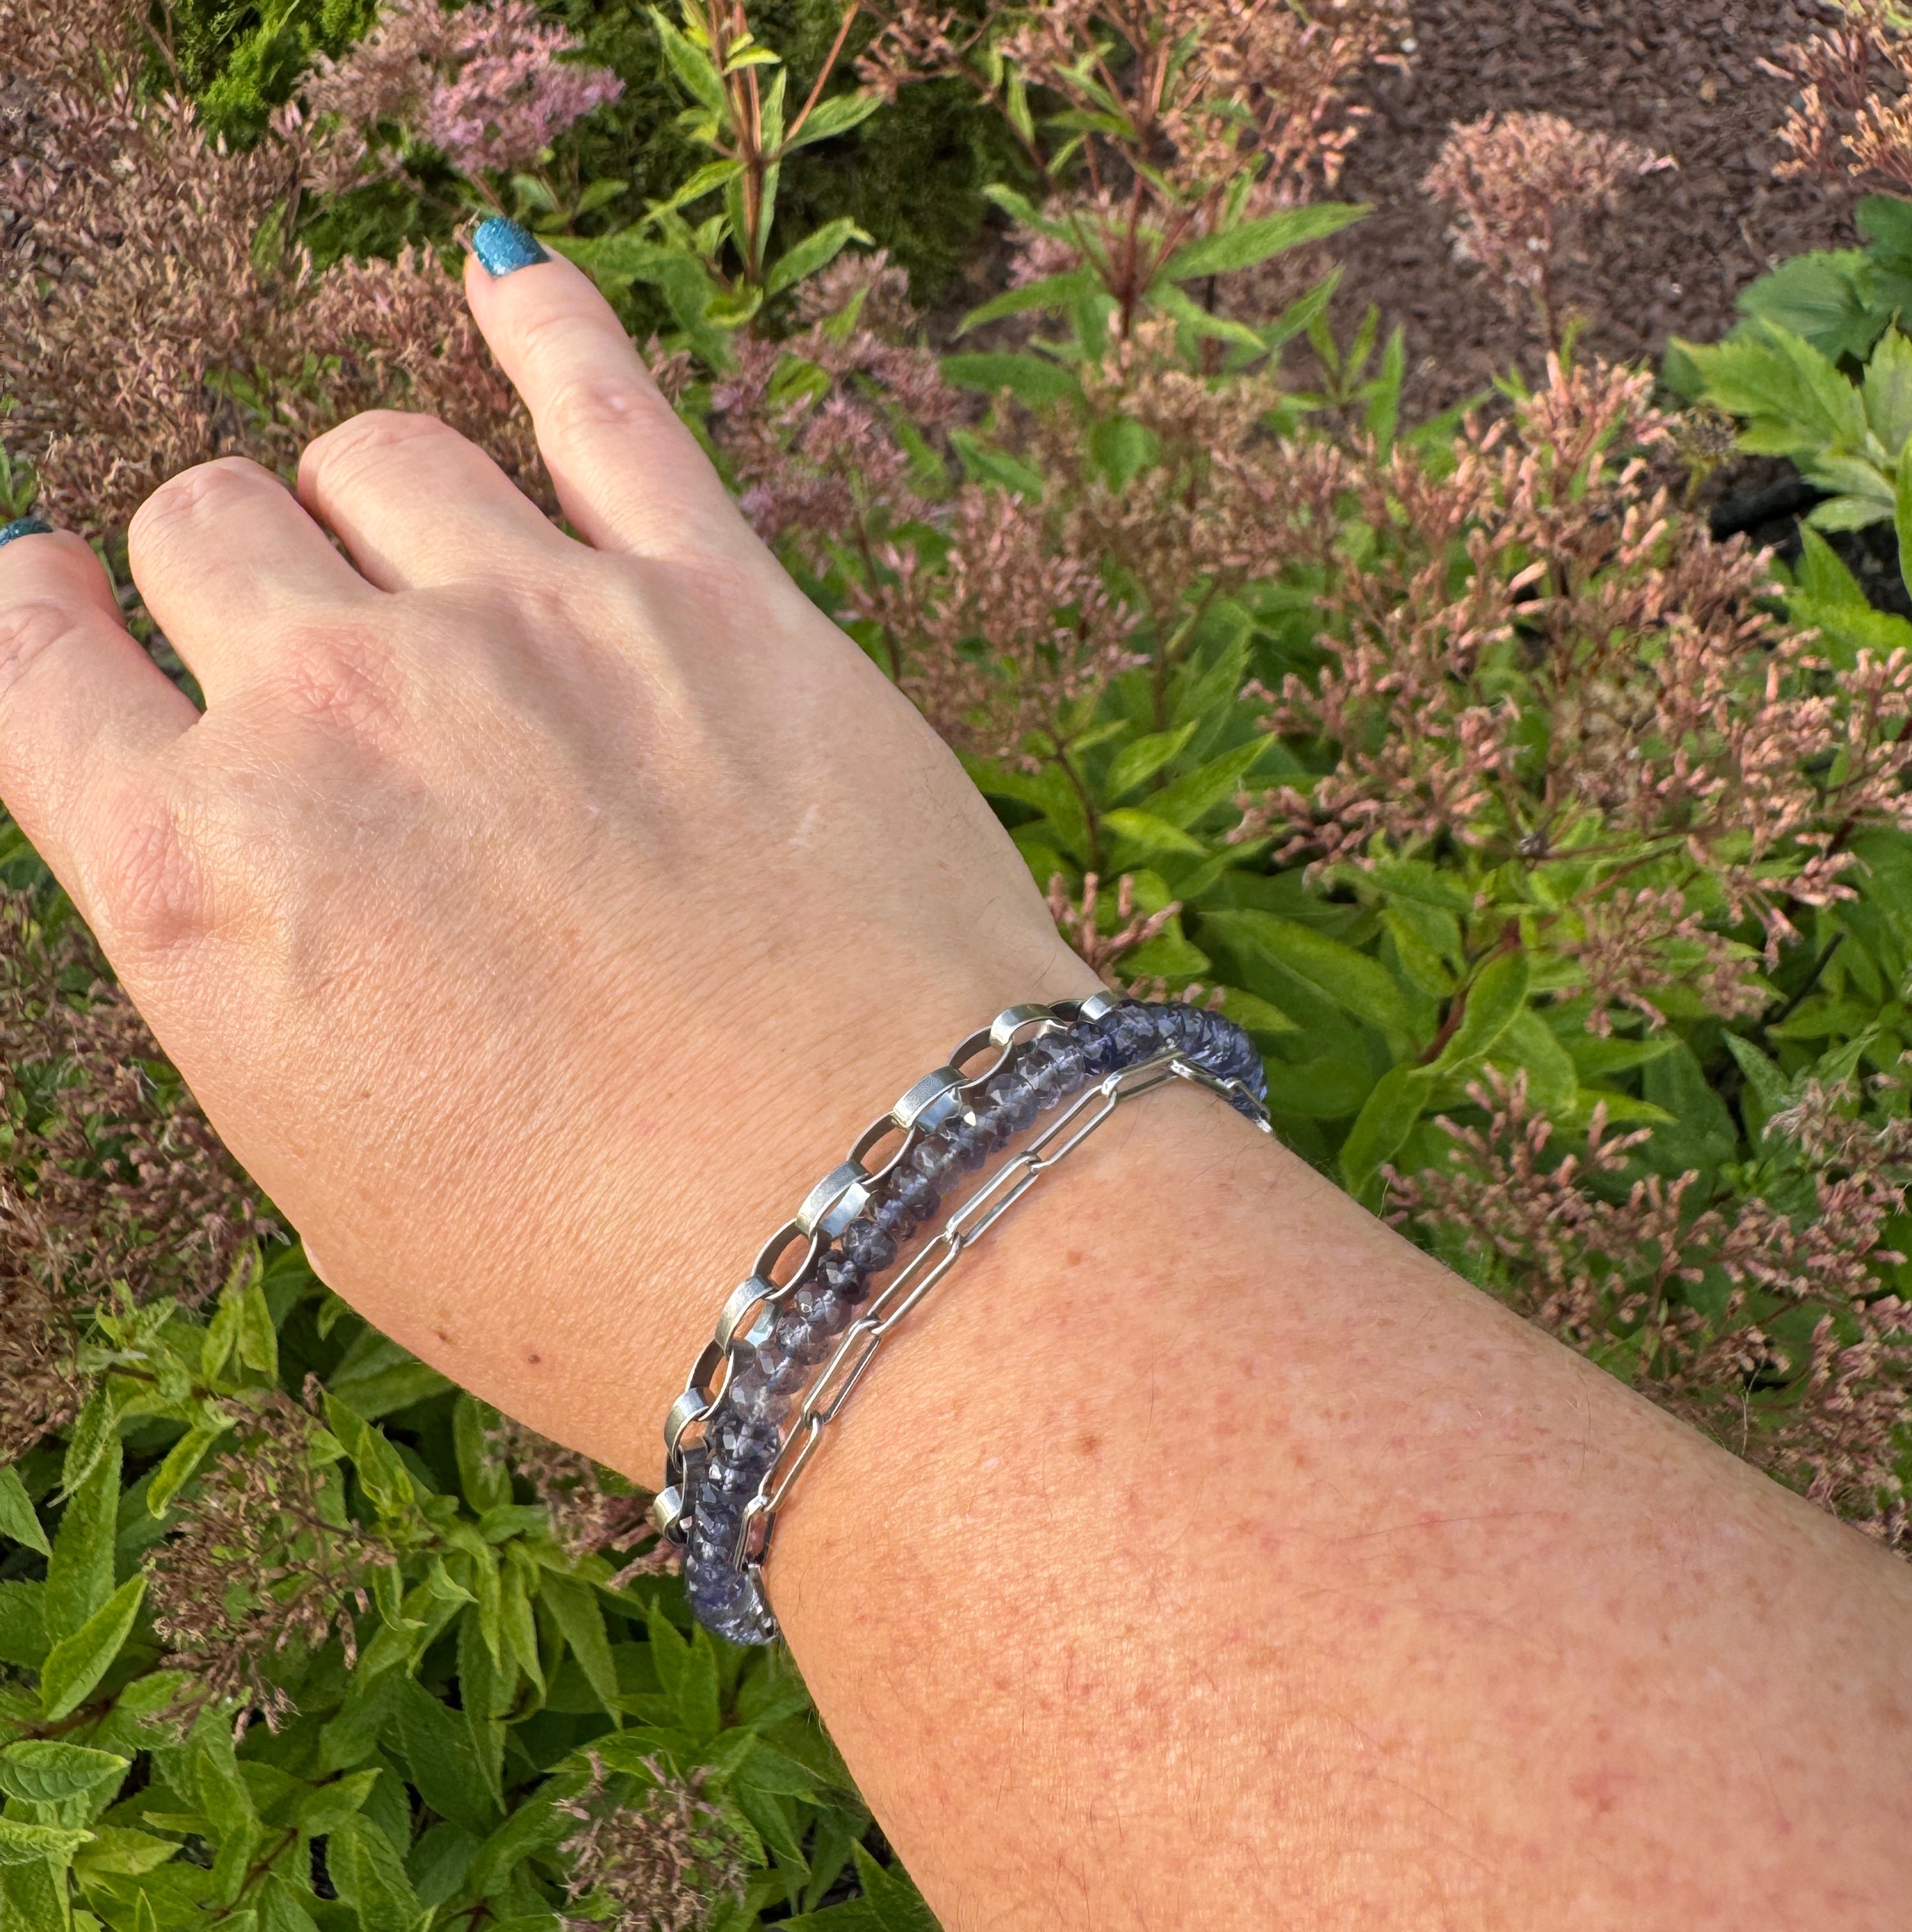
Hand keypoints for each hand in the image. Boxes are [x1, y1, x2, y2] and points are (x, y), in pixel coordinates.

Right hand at [0, 239, 1095, 1475]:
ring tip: (436, 578)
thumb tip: (232, 831)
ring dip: (382, 510)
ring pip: (382, 456)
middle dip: (242, 588)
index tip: (74, 617)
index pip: (30, 655)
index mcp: (201, 878)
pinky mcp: (721, 599)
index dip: (48, 625)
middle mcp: (343, 716)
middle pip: (214, 525)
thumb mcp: (337, 1169)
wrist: (872, 1235)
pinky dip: (543, 329)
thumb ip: (251, 964)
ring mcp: (538, 631)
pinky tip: (509, 288)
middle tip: (321, 668)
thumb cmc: (601, 1269)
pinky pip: (602, 393)